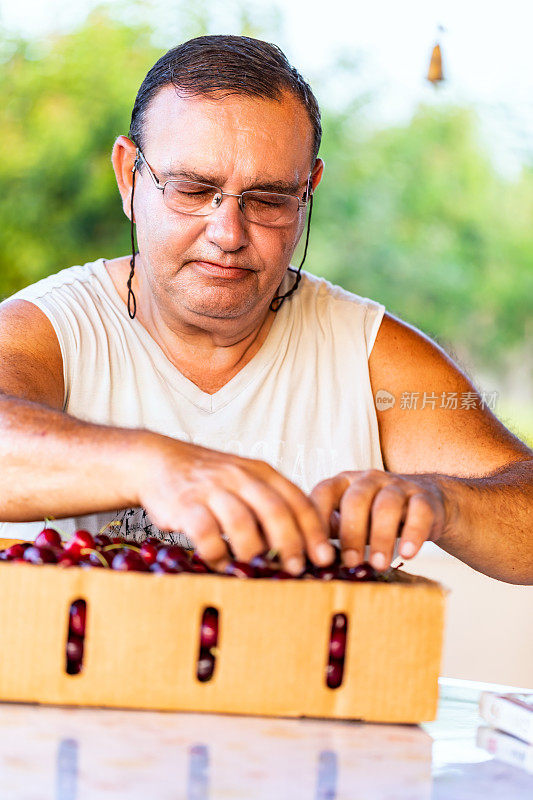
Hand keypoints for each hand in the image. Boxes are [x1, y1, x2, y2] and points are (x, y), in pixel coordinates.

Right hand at [134, 434, 334, 574]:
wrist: (158, 461)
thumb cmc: (208, 480)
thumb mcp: (244, 482)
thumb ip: (269, 507)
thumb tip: (300, 548)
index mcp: (261, 472)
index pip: (297, 500)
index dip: (314, 531)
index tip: (325, 557)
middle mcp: (240, 476)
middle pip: (275, 510)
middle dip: (290, 544)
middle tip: (296, 569)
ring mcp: (212, 488)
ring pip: (242, 522)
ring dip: (253, 551)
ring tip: (257, 570)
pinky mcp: (185, 504)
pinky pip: (205, 532)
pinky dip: (216, 553)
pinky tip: (220, 564)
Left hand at [310, 469, 447, 570]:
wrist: (425, 503)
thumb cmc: (375, 516)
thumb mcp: (351, 519)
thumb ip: (331, 532)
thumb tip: (306, 560)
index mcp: (344, 482)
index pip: (324, 492)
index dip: (317, 519)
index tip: (315, 551)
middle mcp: (369, 479)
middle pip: (356, 500)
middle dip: (351, 533)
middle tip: (350, 563)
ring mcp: (398, 486)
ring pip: (387, 505)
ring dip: (381, 537)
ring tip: (378, 565)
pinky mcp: (424, 498)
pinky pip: (420, 512)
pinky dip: (414, 534)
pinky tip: (408, 554)